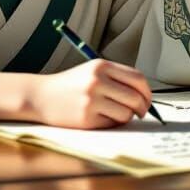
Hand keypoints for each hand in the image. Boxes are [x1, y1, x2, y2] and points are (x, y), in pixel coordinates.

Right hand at [30, 59, 152, 128]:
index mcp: (102, 66)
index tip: (147, 99)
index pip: (137, 78)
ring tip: (118, 114)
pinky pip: (111, 123)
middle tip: (141, 112)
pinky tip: (102, 118)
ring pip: (125, 113)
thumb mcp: (93, 70)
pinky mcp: (86, 118)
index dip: (147, 91)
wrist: (41, 96)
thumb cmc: (72, 84)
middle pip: (135, 97)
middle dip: (143, 107)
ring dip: (127, 116)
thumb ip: (117, 78)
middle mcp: (97, 81)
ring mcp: (92, 100)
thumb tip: (143, 94)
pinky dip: (112, 123)